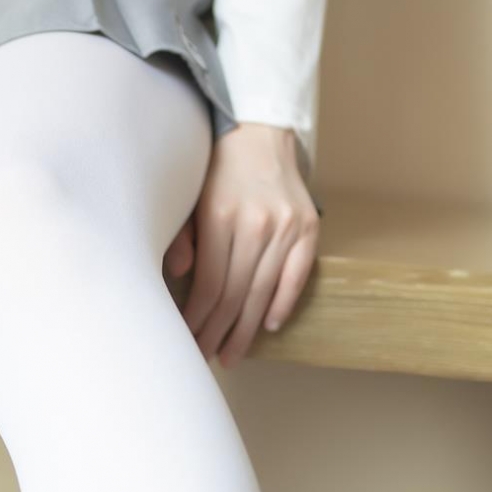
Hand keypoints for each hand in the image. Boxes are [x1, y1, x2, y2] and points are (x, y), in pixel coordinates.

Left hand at [163, 123, 319, 367]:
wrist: (260, 133)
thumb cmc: (216, 171)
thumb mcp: (188, 197)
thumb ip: (182, 237)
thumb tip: (181, 277)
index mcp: (222, 218)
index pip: (210, 286)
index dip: (198, 320)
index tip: (187, 341)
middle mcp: (258, 225)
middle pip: (236, 295)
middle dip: (219, 333)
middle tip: (207, 358)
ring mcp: (287, 227)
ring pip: (264, 292)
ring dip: (247, 329)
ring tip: (232, 354)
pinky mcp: (309, 226)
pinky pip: (297, 275)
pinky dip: (283, 303)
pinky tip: (268, 326)